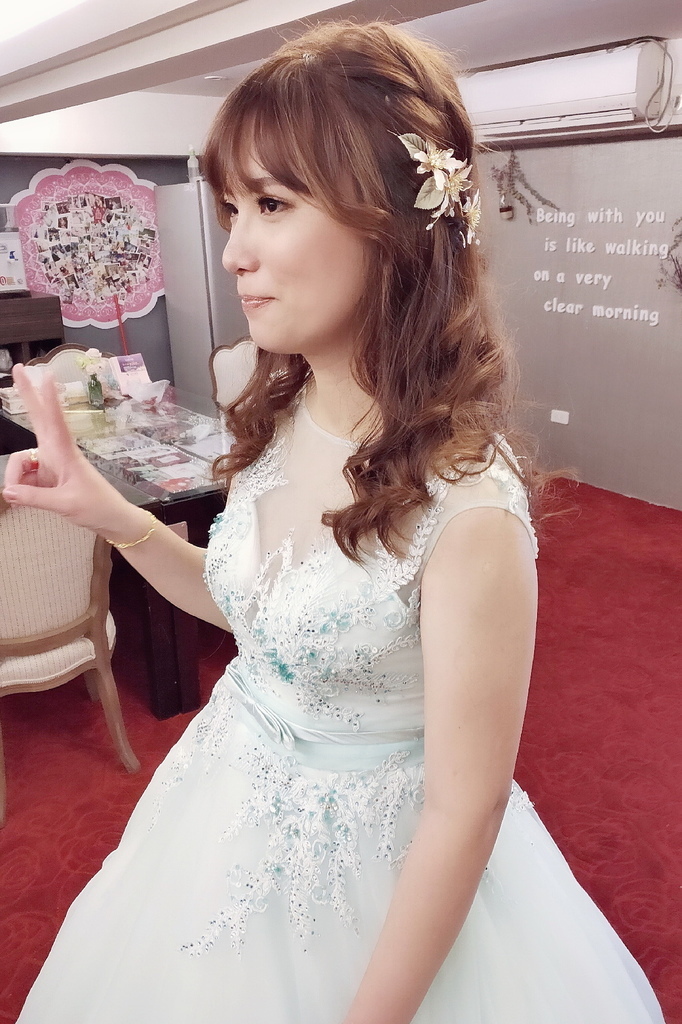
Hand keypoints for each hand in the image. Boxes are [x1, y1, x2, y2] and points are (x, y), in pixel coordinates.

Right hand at [2, 363, 129, 533]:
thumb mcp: (65, 504)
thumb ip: (34, 498)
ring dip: (15, 477)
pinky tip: (21, 499)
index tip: (47, 376)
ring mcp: (51, 463)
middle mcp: (56, 452)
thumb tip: (7, 492)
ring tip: (19, 497)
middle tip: (18, 370)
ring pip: (21, 459)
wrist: (111, 519)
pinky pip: (24, 476)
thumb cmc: (96, 507)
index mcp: (65, 452)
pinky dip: (20, 488)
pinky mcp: (47, 475)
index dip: (49, 398)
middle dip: (28, 395)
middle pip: (38, 418)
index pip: (55, 420)